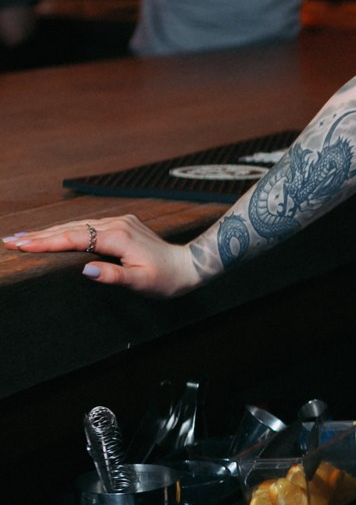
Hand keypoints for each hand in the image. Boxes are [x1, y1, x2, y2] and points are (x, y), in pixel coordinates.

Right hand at [3, 213, 198, 297]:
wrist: (189, 265)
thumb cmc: (166, 279)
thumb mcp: (141, 283)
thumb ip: (113, 276)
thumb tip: (85, 270)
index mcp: (117, 237)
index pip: (73, 238)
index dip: (46, 243)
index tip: (22, 245)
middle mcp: (116, 224)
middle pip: (70, 228)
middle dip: (38, 235)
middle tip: (10, 240)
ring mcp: (118, 221)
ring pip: (76, 225)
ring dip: (49, 231)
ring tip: (23, 237)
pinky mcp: (121, 224)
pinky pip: (87, 225)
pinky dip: (66, 230)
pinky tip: (53, 233)